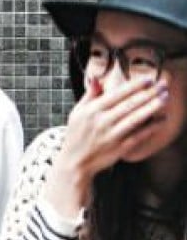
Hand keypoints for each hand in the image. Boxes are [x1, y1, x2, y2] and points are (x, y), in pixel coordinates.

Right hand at [46, 75, 166, 216]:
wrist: (75, 161)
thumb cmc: (76, 135)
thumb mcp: (77, 112)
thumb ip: (89, 95)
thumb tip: (96, 79)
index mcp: (91, 110)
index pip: (117, 94)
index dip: (134, 86)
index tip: (148, 79)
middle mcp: (102, 121)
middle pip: (129, 104)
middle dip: (148, 93)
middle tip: (162, 85)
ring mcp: (111, 135)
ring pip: (135, 118)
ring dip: (152, 107)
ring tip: (164, 98)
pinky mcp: (119, 148)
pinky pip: (138, 135)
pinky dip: (151, 127)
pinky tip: (161, 120)